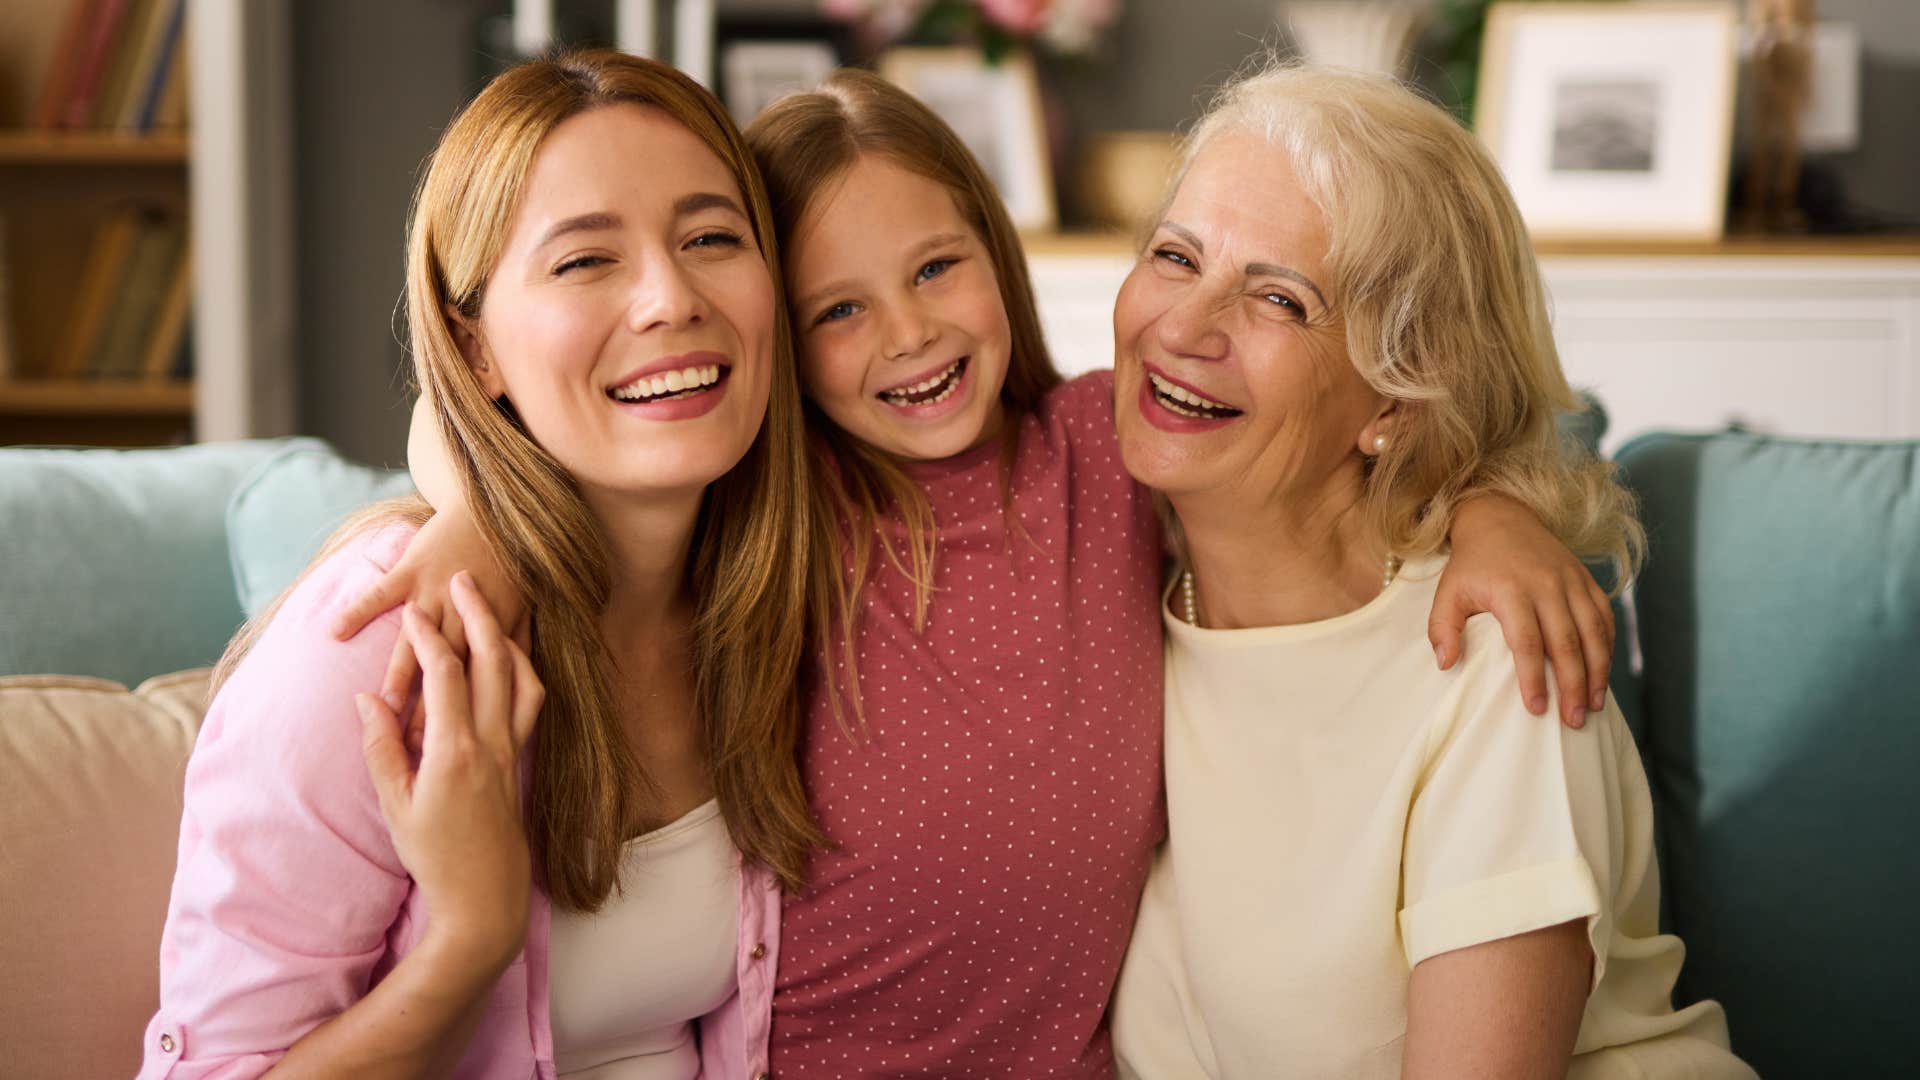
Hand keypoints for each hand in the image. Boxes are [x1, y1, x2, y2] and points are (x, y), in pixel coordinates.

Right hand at [333, 510, 529, 750]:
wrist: (499, 501)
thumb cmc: (511, 556)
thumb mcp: (525, 602)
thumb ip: (517, 640)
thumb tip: (504, 679)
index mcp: (500, 624)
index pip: (479, 680)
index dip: (464, 712)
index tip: (448, 747)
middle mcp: (468, 613)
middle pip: (452, 669)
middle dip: (434, 708)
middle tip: (416, 745)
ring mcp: (440, 589)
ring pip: (419, 640)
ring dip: (402, 673)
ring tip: (385, 706)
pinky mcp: (415, 566)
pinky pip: (383, 591)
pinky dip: (361, 609)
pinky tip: (335, 632)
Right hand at [356, 572, 541, 972]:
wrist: (484, 899)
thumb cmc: (433, 856)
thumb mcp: (395, 803)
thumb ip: (382, 746)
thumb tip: (368, 697)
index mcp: (455, 751)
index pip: (445, 676)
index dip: (427, 638)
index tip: (412, 611)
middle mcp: (492, 744)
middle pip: (494, 662)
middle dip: (478, 615)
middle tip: (463, 579)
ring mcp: (512, 752)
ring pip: (523, 679)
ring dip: (507, 638)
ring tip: (490, 612)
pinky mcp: (520, 762)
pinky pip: (531, 705)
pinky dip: (522, 673)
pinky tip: (510, 663)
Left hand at [1432, 496, 1613, 728]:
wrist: (1500, 517)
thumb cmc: (1471, 564)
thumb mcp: (1448, 591)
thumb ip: (1441, 627)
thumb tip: (1446, 663)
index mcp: (1511, 589)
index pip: (1527, 642)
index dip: (1534, 677)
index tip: (1536, 708)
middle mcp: (1547, 584)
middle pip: (1567, 642)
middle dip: (1573, 685)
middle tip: (1574, 720)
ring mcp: (1571, 581)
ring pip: (1593, 632)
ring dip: (1598, 671)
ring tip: (1594, 706)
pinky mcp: (1586, 579)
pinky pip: (1604, 616)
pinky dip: (1607, 646)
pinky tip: (1603, 673)